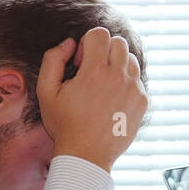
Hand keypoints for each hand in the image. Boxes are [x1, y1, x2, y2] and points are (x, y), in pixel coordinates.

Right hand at [35, 27, 148, 172]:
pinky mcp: (142, 101)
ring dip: (116, 64)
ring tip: (102, 85)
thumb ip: (53, 59)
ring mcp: (134, 89)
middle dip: (103, 50)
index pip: (99, 34)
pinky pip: (137, 78)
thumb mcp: (46, 91)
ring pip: (130, 58)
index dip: (87, 44)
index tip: (80, 64)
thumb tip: (70, 43)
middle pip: (118, 42)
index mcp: (95, 72)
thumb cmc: (64, 123)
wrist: (87, 155)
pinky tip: (112, 99)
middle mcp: (118, 77)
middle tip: (91, 73)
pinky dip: (126, 82)